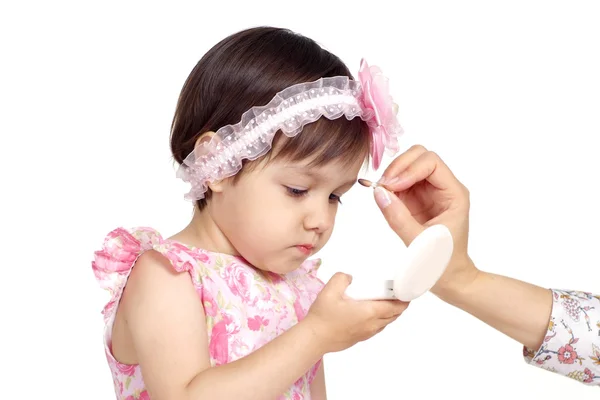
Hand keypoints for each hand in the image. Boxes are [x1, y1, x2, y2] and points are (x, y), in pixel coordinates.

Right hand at [305, 272, 408, 352]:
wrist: (314, 338)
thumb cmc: (323, 316)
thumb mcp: (330, 290)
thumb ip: (342, 278)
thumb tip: (349, 278)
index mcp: (370, 312)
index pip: (395, 307)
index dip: (404, 300)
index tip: (406, 292)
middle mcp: (372, 325)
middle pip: (393, 316)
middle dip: (398, 306)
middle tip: (396, 294)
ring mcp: (366, 333)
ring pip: (385, 323)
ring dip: (389, 313)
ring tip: (384, 302)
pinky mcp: (359, 338)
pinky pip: (376, 328)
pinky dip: (379, 320)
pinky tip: (369, 313)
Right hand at [373, 145, 477, 298]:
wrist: (450, 279)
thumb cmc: (442, 264)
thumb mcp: (419, 243)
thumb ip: (398, 217)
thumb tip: (378, 192)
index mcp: (454, 194)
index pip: (431, 162)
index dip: (409, 168)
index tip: (391, 185)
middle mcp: (443, 188)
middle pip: (420, 157)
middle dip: (399, 166)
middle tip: (383, 186)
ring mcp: (429, 193)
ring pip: (408, 166)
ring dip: (392, 175)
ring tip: (381, 193)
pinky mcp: (416, 200)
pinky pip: (400, 183)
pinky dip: (389, 186)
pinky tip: (383, 198)